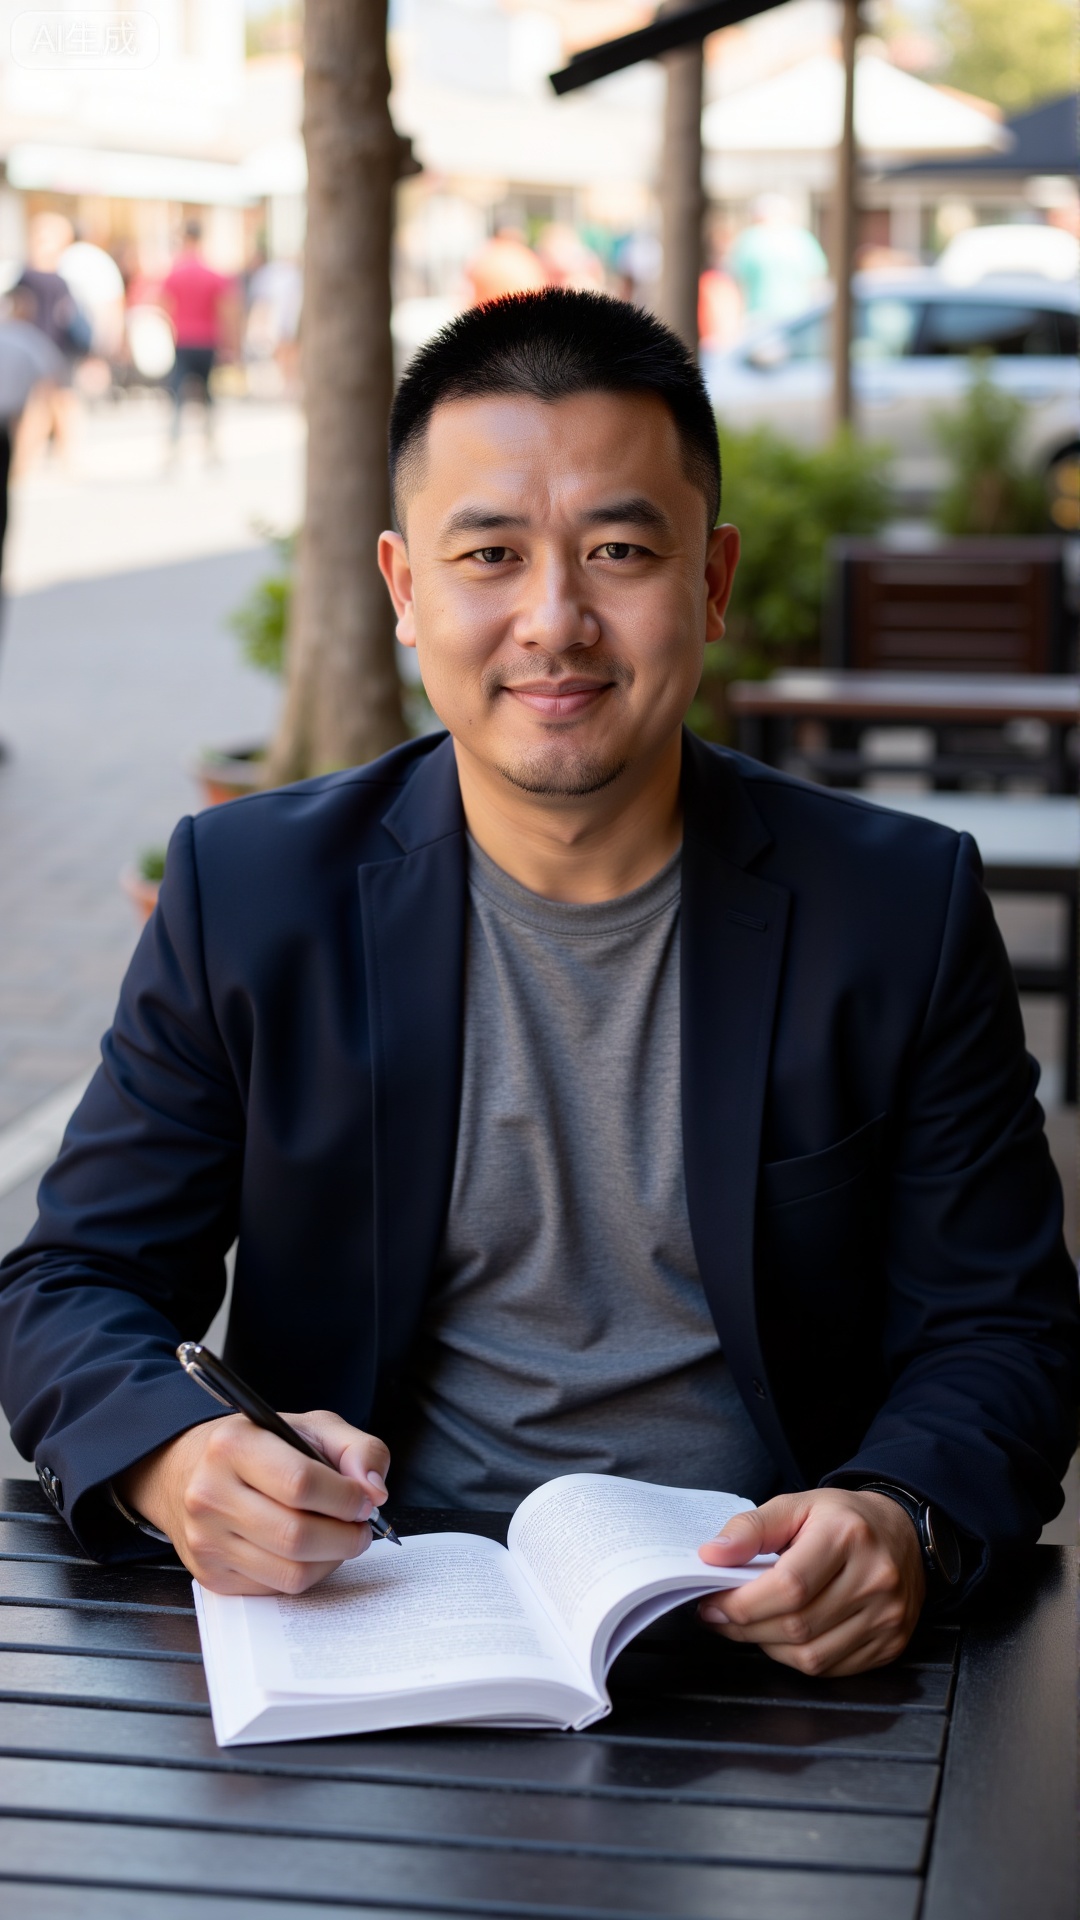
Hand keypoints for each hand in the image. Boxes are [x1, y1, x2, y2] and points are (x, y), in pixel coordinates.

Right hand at [117, 1411, 390, 1596]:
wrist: (189, 1471)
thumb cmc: (260, 1446)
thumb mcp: (311, 1427)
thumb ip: (357, 1449)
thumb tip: (375, 1491)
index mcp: (234, 1446)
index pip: (301, 1484)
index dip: (346, 1497)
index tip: (366, 1499)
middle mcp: (210, 1495)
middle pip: (297, 1536)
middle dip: (346, 1537)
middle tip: (361, 1526)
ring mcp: (206, 1540)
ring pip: (290, 1573)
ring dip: (331, 1560)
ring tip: (339, 1537)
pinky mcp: (211, 1576)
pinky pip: (276, 1589)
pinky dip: (307, 1574)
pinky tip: (310, 1551)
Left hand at [696, 1488, 925, 1677]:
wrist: (903, 1533)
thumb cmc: (843, 1519)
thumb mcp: (796, 1505)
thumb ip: (751, 1528)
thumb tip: (711, 1556)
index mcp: (847, 1536)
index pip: (789, 1586)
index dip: (743, 1602)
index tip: (712, 1603)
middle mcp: (874, 1579)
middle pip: (797, 1625)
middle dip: (747, 1627)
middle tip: (720, 1616)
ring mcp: (887, 1617)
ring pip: (812, 1655)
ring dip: (768, 1646)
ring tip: (750, 1626)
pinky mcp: (891, 1644)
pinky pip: (831, 1668)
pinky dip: (798, 1657)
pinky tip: (784, 1636)